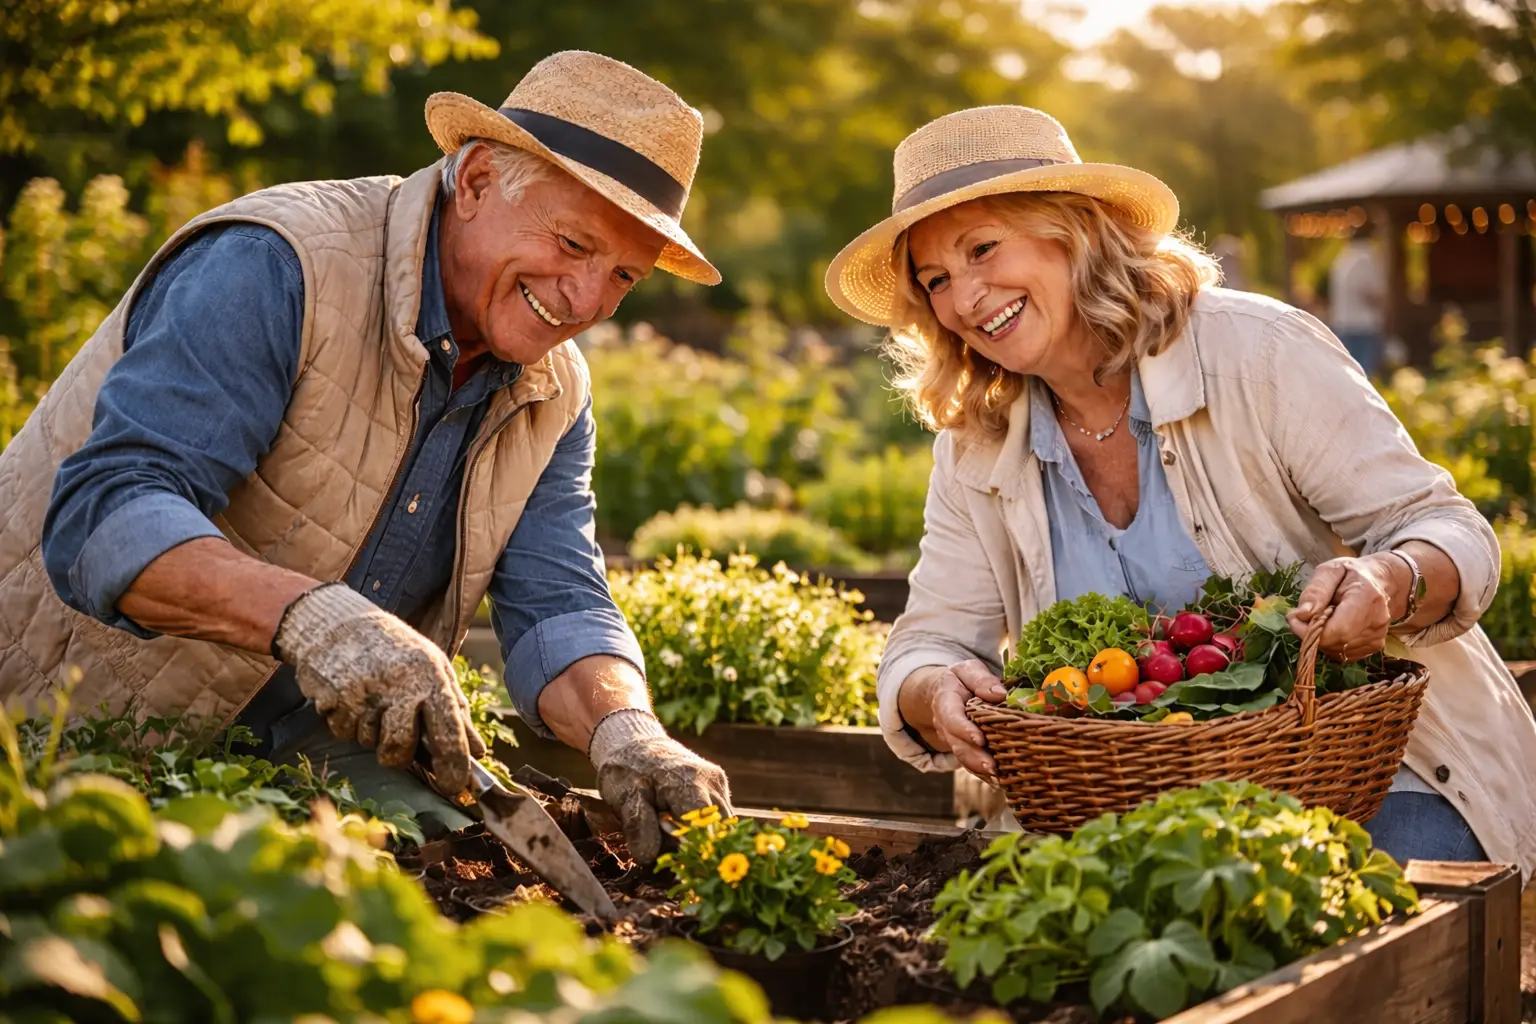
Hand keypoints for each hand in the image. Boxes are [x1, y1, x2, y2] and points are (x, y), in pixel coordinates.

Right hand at [273, 582, 485, 792]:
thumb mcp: (433, 668)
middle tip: (398, 749)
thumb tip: (478, 752)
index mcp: (430, 675)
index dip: (454, 765)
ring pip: (370, 742)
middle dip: (399, 757)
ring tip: (373, 703)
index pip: (448, 730)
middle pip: (400, 747)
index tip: (454, 786)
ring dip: (372, 734)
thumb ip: (456, 710)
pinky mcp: (332, 698)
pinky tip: (351, 698)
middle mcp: (398, 683)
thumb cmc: (394, 649)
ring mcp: (363, 691)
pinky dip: (348, 723)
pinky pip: (344, 731)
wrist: (335, 622)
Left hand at [589, 709, 731, 864]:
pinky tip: (678, 821)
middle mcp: (711, 782)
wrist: (635, 743)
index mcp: (688, 782)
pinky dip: (702, 828)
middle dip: (694, 845)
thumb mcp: (624, 798)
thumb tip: (649, 857)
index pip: (702, 827)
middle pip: (716, 831)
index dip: (689, 849)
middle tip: (665, 840)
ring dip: (699, 836)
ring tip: (668, 827)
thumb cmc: (627, 771)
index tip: (674, 862)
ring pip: (721, 827)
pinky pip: (718, 818)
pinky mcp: (719, 788)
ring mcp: (718, 784)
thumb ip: (638, 826)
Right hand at [915, 660, 1006, 779]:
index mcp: (945, 701)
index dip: (963, 729)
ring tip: (997, 775)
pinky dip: (982, 773)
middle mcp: (945, 724)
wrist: (943, 692)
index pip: (951, 717)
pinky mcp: (962, 748)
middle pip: (957, 743)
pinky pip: (970, 762)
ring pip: (963, 756)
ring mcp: (952, 739)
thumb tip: (1000, 694)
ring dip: (978, 768)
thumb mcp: (968, 670)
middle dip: (973, 756)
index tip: (980, 739)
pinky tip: (999, 780)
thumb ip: (981, 679)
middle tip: (992, 766)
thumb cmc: (960, 680)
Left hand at [1286, 555, 1401, 661]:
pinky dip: (1331, 643)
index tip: (1294, 617)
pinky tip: (1335, 625)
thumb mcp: (1330, 571)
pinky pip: (1342, 654)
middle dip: (1311, 632)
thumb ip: (1315, 591)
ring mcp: (1377, 637)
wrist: (1380, 583)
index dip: (1308, 630)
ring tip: (1325, 616)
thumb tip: (1302, 615)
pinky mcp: (1374, 648)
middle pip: (1334, 643)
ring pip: (1335, 650)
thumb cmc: (1350, 574)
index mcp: (1367, 597)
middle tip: (1306, 614)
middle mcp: (1377, 621)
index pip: (1337, 630)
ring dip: (1321, 637)